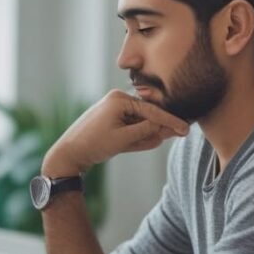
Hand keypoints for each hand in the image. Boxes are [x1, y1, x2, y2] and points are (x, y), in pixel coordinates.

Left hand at [42, 90, 188, 177]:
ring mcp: (112, 110)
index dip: (170, 121)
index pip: (152, 111)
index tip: (186, 130)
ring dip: (148, 135)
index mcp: (119, 99)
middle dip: (160, 127)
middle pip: (147, 115)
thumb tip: (165, 128)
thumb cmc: (93, 145)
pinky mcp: (110, 121)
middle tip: (180, 134)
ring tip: (157, 141)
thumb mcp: (124, 139)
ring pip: (139, 123)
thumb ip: (146, 132)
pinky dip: (137, 137)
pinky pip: (130, 128)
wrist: (67, 154)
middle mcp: (116, 100)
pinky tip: (151, 141)